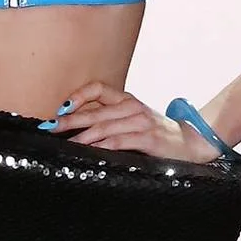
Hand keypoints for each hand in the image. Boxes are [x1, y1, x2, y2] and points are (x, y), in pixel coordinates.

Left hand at [47, 81, 220, 161]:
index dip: (78, 95)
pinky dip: (100, 146)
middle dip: (68, 120)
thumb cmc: (157, 134)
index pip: (99, 88)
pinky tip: (88, 152)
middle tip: (49, 127)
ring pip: (103, 127)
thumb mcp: (135, 119)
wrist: (190, 143)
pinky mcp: (147, 139)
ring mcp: (140, 122)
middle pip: (94, 111)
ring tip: (64, 144)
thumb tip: (78, 128)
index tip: (60, 108)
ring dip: (80, 137)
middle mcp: (132, 107)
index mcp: (127, 100)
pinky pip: (118, 141)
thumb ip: (112, 119)